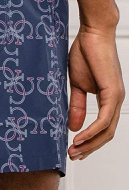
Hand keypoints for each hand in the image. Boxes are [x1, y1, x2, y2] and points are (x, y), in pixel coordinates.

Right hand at [68, 24, 124, 160]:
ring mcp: (117, 97)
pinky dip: (91, 132)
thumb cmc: (85, 53)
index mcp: (108, 99)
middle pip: (106, 135)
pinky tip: (78, 138)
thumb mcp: (77, 85)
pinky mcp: (113, 93)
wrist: (93, 33)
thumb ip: (76, 106)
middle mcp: (116, 101)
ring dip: (89, 144)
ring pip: (107, 131)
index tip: (73, 150)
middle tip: (72, 156)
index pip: (102, 129)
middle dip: (89, 149)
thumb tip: (74, 127)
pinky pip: (103, 120)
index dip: (89, 142)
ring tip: (73, 151)